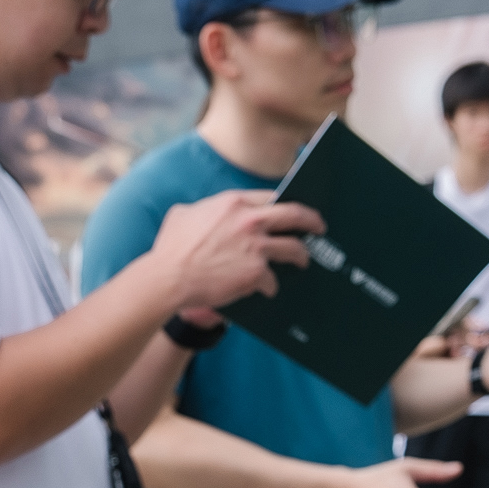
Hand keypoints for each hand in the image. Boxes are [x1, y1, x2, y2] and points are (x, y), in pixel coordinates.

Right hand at [148, 190, 322, 313]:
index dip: (284, 203)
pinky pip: (272, 279)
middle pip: (294, 215)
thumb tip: (203, 212)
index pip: (270, 197)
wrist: (169, 278)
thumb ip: (201, 210)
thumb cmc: (171, 249)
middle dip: (311, 220)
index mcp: (234, 203)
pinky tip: (267, 290)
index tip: (291, 210)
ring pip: (293, 248)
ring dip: (301, 255)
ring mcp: (256, 247)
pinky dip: (270, 286)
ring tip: (303, 261)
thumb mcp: (182, 215)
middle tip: (319, 226)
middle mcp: (250, 221)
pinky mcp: (257, 272)